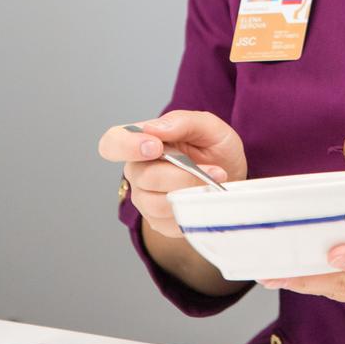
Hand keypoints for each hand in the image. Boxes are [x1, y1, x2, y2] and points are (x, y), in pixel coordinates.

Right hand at [98, 110, 246, 238]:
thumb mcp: (208, 126)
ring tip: (214, 183)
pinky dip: (191, 210)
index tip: (156, 147)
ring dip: (190, 193)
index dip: (127, 146)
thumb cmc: (215, 147)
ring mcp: (145, 198)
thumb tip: (153, 129)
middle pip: (144, 177)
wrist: (232, 176)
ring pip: (156, 203)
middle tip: (213, 170)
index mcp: (142, 141)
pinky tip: (203, 198)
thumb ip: (182, 121)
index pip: (112, 143)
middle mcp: (137, 170)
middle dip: (182, 175)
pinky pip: (168, 222)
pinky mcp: (157, 221)